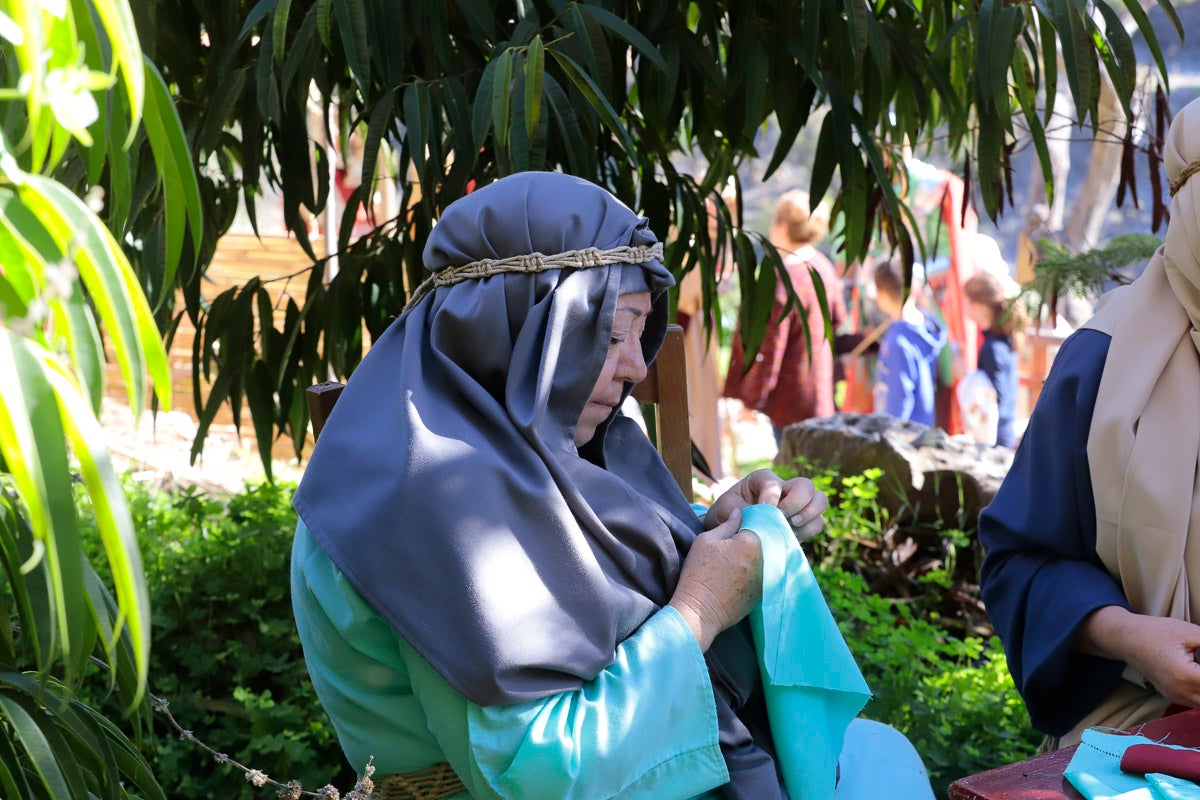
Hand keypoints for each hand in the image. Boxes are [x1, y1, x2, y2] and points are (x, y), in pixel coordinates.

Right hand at [669, 509, 761, 650]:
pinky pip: (765, 575)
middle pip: (765, 541)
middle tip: (735, 545)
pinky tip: (740, 575)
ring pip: (766, 558)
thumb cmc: (699, 573)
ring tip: (736, 560)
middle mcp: (766, 558)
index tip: (735, 528)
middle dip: (754, 539)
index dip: (746, 523)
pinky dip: (757, 572)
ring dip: (757, 556)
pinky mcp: (764, 593)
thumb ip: (727, 524)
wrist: (700, 612)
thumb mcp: (706, 540)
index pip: (756, 523)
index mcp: (752, 541)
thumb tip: (739, 512)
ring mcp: (768, 578)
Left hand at [705, 469, 827, 540]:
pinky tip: (790, 536)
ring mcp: (795, 505)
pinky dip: (808, 530)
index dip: (770, 498)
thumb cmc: (726, 513)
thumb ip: (742, 510)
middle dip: (797, 502)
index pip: (773, 483)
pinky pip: (817, 523)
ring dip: (808, 516)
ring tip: (790, 527)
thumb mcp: (726, 508)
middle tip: (783, 517)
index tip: (761, 511)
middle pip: (806, 486)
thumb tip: (763, 519)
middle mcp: (784, 488)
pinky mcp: (801, 523)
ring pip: (819, 501)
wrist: (729, 529)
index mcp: (763, 480)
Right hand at [1077, 607, 1199, 707]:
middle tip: (1198, 661)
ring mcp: (1176, 698)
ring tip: (1195, 666)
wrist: (1123, 638)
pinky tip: (1196, 676)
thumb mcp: (1189, 632)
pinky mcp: (1173, 698)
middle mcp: (1181, 693)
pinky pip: (1196, 703)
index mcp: (1185, 676)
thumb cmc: (1154, 631)